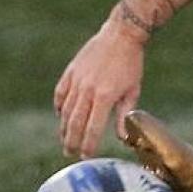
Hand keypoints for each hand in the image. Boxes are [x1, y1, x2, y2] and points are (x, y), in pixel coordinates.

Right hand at [53, 18, 147, 157]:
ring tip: (64, 140)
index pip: (93, 128)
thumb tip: (121, 138)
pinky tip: (61, 116)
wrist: (120, 35)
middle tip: (70, 153)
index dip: (88, 145)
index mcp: (105, 97)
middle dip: (72, 141)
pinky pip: (60, 93)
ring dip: (64, 128)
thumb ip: (124, 115)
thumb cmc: (131, 64)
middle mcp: (87, 90)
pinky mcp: (71, 72)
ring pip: (65, 110)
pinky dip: (59, 106)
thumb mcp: (133, 91)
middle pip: (75, 123)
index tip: (86, 156)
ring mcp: (77, 80)